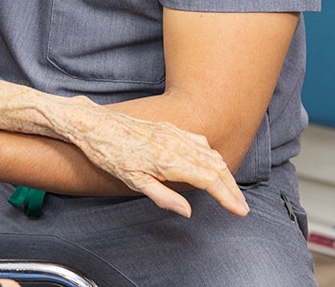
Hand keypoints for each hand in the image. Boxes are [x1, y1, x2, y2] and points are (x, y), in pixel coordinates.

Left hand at [63, 97, 248, 217]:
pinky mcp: (167, 126)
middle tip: (241, 205)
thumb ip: (161, 196)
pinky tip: (211, 162)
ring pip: (209, 152)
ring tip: (230, 189)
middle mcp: (176, 143)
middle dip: (231, 187)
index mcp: (169, 160)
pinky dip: (211, 155)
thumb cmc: (109, 154)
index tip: (239, 210)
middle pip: (215, 166)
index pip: (209, 179)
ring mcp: (173, 133)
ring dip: (223, 172)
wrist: (93, 124)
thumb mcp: (132, 181)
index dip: (227, 196)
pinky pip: (198, 141)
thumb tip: (186, 211)